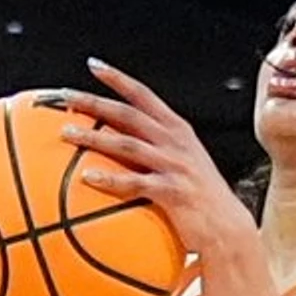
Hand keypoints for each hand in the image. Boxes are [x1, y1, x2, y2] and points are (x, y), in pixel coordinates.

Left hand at [59, 58, 258, 255]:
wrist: (229, 229)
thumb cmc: (203, 202)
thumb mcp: (186, 166)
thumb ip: (160, 152)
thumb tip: (124, 149)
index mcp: (179, 132)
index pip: (145, 96)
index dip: (119, 79)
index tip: (94, 66)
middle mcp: (177, 143)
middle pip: (129, 114)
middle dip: (95, 102)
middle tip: (65, 95)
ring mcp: (176, 166)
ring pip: (127, 143)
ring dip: (94, 136)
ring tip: (66, 132)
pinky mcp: (174, 191)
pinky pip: (136, 182)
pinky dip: (110, 179)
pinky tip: (88, 178)